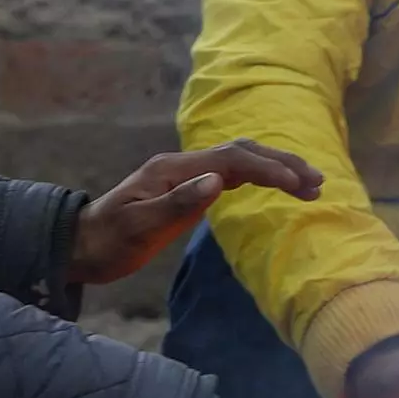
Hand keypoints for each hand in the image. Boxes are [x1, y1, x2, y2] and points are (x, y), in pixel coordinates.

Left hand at [71, 140, 320, 284]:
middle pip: (241, 152)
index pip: (232, 159)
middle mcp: (182, 166)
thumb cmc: (107, 241)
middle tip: (317, 182)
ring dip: (274, 167)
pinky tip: (276, 186)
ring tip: (308, 184)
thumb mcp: (138, 227)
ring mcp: (185, 175)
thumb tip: (218, 181)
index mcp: (173, 170)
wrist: (81, 246)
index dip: (268, 169)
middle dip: (281, 163)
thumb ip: (178, 203)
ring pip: (238, 160)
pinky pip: (231, 174)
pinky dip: (258, 176)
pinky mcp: (187, 189)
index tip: (297, 186)